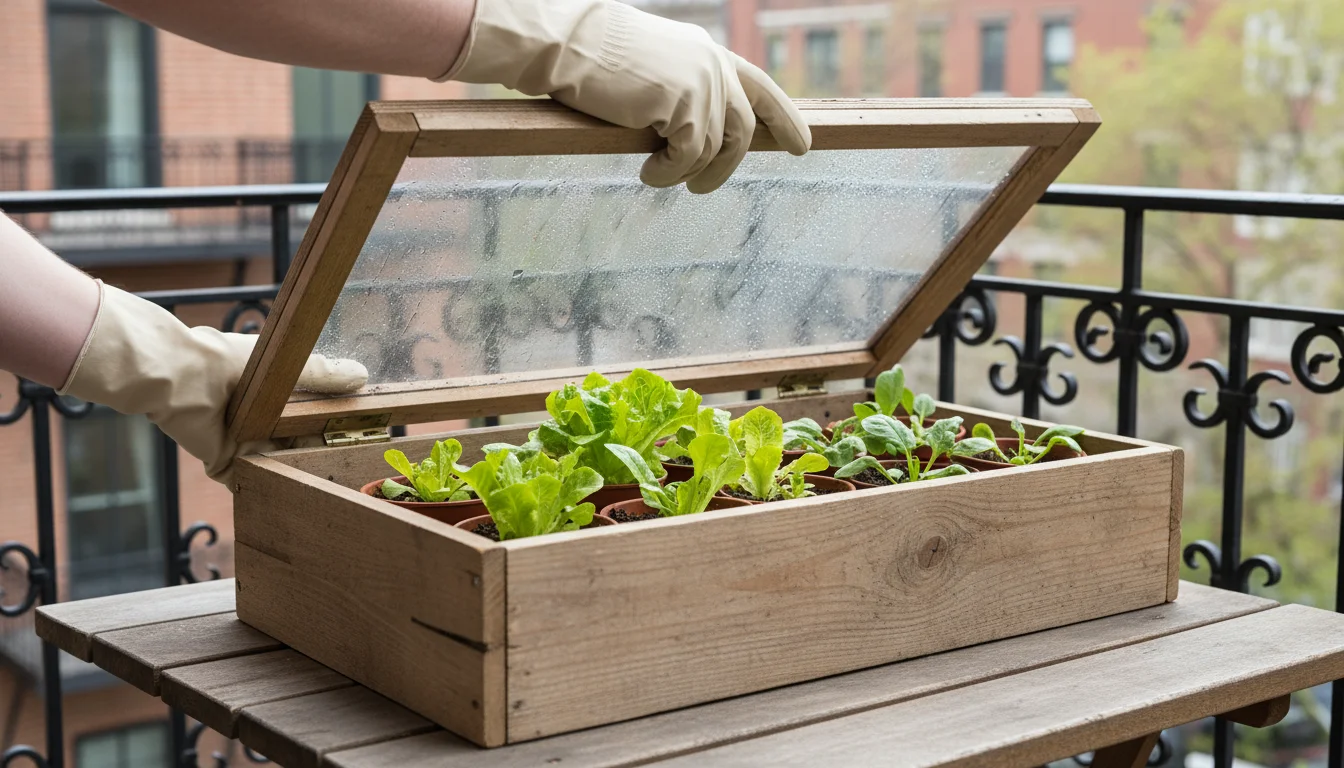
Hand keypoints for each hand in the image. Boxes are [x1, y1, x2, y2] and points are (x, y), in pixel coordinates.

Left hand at [61, 282, 366, 485]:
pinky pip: (251, 483)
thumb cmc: (232, 363)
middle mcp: (260, 419)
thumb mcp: (287, 365)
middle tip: (353, 470)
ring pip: (278, 465)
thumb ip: (322, 374)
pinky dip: (268, 493)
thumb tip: (363, 376)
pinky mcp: (228, 464)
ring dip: (299, 475)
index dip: (334, 425)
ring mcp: (244, 443)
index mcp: (273, 392)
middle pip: (296, 442)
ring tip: (334, 489)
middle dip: (320, 455)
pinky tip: (297, 501)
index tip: (362, 435)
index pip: (310, 412)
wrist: (184, 379)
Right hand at [440, 0, 809, 191]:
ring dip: (688, 173)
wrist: (566, 44)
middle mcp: (713, 65)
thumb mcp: (652, 69)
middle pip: (743, 129)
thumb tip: (696, 133)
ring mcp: (702, 83)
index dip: (784, 118)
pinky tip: (647, 172)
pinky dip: (669, 173)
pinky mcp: (684, 104)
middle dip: (726, 167)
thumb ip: (683, 90)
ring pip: (715, 149)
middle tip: (700, 190)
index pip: (760, 87)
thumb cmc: (593, 59)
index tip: (802, 145)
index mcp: (708, 53)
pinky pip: (689, 157)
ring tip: (658, 175)